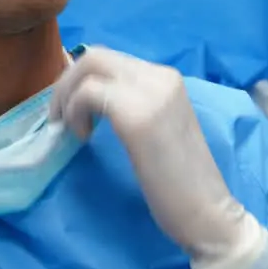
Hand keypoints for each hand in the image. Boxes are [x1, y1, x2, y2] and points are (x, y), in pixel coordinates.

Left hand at [50, 46, 246, 260]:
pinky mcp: (137, 116)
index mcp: (166, 79)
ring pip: (89, 67)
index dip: (80, 80)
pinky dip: (75, 112)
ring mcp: (150, 92)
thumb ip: (132, 105)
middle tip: (59, 118)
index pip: (110, 60)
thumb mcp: (155, 128)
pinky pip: (88, 94)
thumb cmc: (179, 183)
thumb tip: (88, 95)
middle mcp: (160, 77)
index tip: (69, 109)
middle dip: (66, 83)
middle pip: (95, 56)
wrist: (208, 213)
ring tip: (69, 128)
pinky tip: (83, 138)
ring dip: (66, 96)